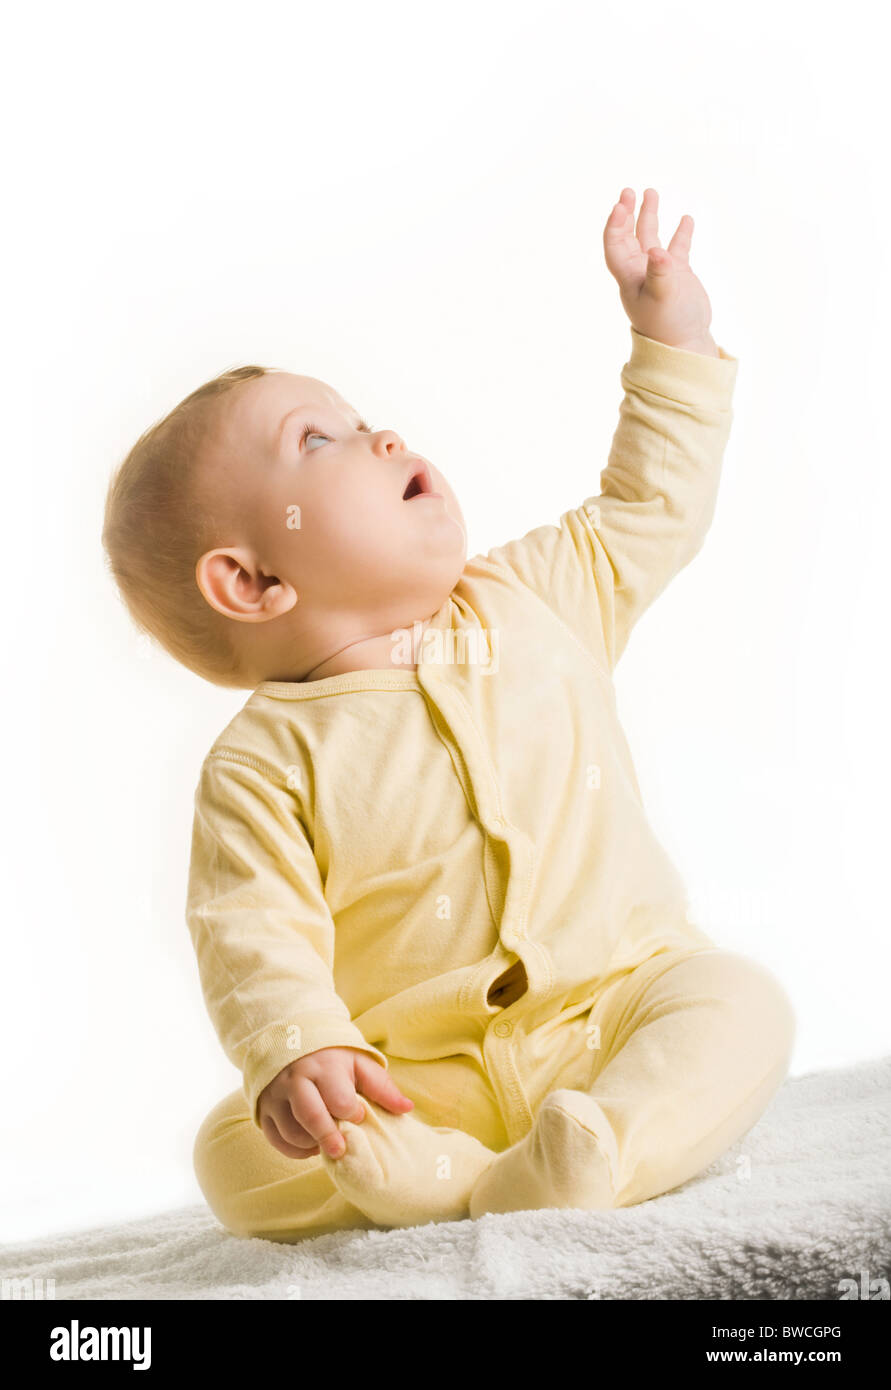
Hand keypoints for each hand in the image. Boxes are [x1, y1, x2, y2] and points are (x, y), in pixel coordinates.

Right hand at [257, 1046, 413, 1160]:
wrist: (294, 1043)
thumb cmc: (334, 1059)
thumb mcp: (360, 1064)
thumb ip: (382, 1087)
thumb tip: (407, 1108)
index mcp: (324, 1067)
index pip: (338, 1098)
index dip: (351, 1112)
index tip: (358, 1115)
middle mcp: (296, 1080)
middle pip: (309, 1115)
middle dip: (327, 1136)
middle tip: (341, 1151)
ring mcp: (276, 1095)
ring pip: (291, 1131)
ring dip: (311, 1144)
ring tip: (327, 1143)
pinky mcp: (264, 1109)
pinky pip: (275, 1139)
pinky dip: (293, 1149)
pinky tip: (310, 1146)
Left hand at [603, 188, 716, 352]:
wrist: (686, 344)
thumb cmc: (669, 324)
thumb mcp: (663, 297)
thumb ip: (661, 273)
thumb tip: (658, 252)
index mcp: (629, 276)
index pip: (615, 244)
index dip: (615, 224)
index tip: (620, 205)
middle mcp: (641, 271)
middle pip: (628, 236)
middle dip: (627, 213)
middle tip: (629, 191)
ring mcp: (659, 272)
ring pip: (650, 237)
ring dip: (649, 216)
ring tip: (651, 193)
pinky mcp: (678, 275)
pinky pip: (676, 248)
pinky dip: (680, 234)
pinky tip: (686, 218)